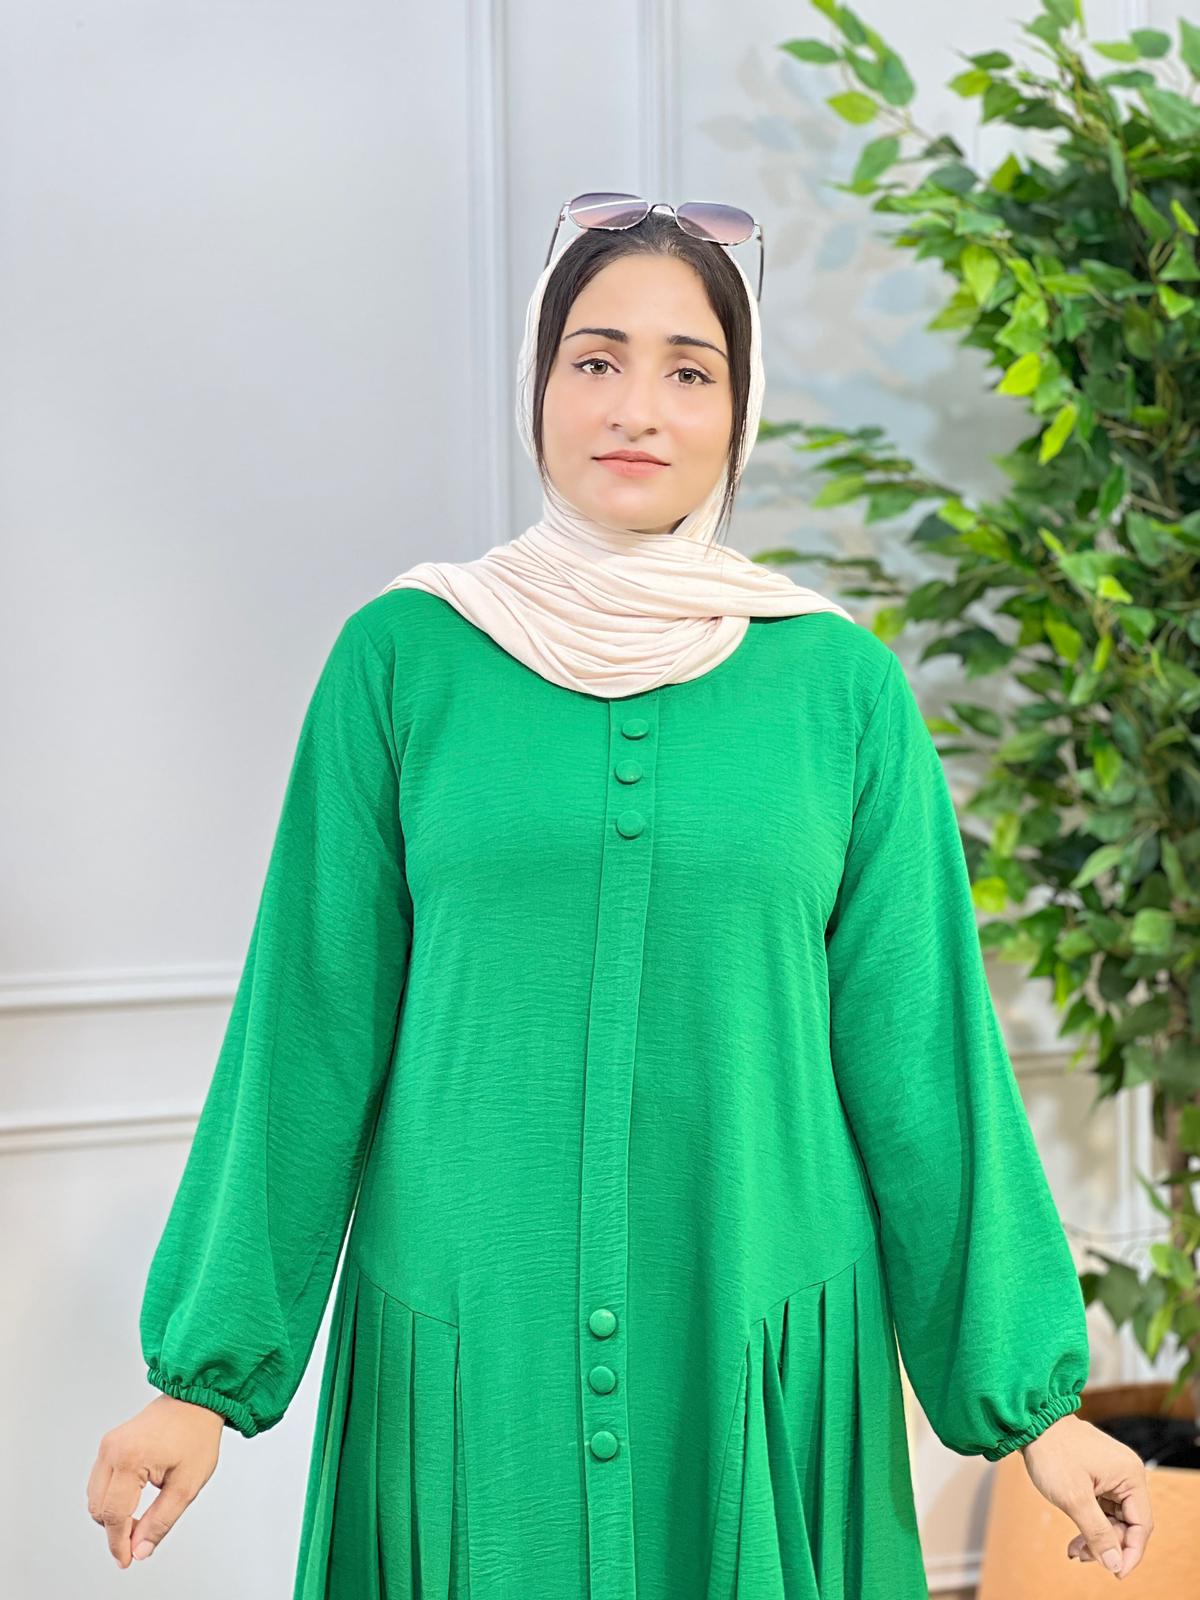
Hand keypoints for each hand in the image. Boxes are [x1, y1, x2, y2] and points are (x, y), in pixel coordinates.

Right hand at [86, 1395, 225, 1567]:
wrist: (197, 1398)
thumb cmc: (197, 1435)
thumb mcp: (187, 1485)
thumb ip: (161, 1521)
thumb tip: (140, 1550)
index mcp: (130, 1459)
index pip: (114, 1515)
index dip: (119, 1544)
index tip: (127, 1560)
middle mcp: (112, 1450)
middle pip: (99, 1509)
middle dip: (116, 1530)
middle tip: (140, 1538)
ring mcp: (108, 1445)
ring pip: (95, 1497)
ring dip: (112, 1514)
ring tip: (140, 1518)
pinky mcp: (110, 1443)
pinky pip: (99, 1481)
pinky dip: (111, 1497)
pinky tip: (132, 1501)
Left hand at [1019, 1412, 1153, 1579]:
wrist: (1030, 1420)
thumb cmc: (1052, 1453)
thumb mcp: (1074, 1499)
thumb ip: (1098, 1533)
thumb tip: (1115, 1564)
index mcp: (1130, 1476)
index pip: (1141, 1526)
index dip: (1130, 1552)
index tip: (1115, 1573)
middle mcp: (1126, 1474)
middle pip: (1126, 1523)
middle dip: (1107, 1544)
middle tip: (1082, 1557)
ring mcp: (1111, 1473)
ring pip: (1112, 1517)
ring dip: (1096, 1536)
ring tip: (1074, 1551)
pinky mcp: (1097, 1473)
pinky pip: (1100, 1506)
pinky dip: (1089, 1522)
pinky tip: (1075, 1538)